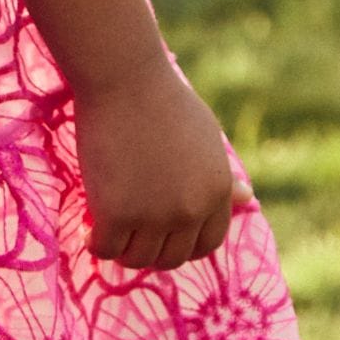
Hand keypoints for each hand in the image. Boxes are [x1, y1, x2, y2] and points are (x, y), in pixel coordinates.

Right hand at [72, 53, 251, 271]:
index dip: (184, 246)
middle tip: (130, 233)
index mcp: (216, 192)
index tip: (163, 237)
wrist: (124, 80)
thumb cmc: (163, 99)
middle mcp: (190, 210)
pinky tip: (91, 228)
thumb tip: (249, 199)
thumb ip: (222, 176)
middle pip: (171, 257)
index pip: (207, 244)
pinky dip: (97, 244)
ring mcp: (153, 216)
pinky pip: (106, 249)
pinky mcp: (115, 214)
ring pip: (138, 259)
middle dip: (151, 250)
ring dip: (123, 250)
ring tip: (108, 230)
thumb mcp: (206, 138)